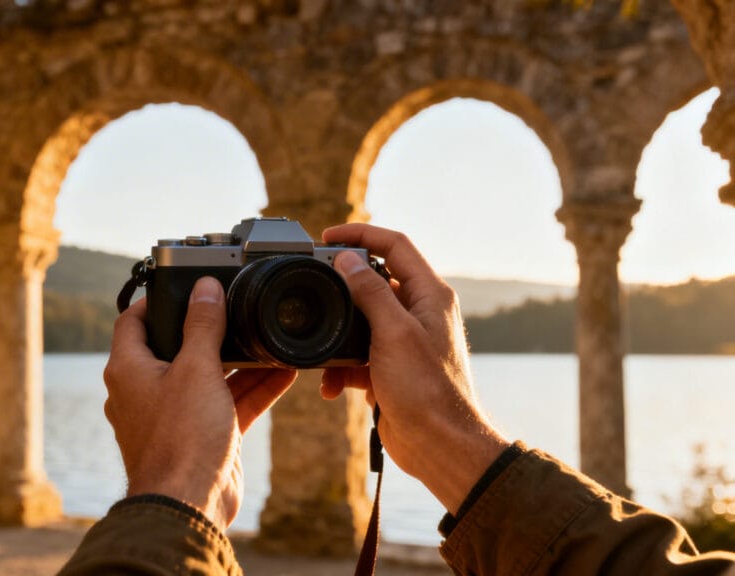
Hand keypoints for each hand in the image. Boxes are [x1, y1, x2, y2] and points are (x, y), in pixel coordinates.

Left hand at [103, 277, 296, 527]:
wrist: (190, 505)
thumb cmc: (181, 439)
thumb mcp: (197, 370)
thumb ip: (203, 327)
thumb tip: (206, 290)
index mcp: (129, 370)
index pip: (132, 321)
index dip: (156, 300)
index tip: (184, 286)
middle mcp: (145, 390)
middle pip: (177, 348)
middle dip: (211, 332)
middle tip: (237, 310)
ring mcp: (173, 415)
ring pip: (208, 377)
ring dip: (239, 361)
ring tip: (269, 338)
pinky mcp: (200, 435)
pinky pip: (226, 404)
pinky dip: (251, 390)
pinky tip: (282, 373)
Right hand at [320, 223, 508, 514]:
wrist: (440, 446)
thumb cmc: (428, 391)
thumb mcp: (394, 334)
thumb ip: (371, 292)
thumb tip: (348, 260)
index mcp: (429, 295)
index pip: (396, 246)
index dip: (362, 235)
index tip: (328, 237)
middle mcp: (419, 312)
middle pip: (375, 280)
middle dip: (342, 286)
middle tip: (315, 287)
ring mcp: (404, 340)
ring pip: (360, 320)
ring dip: (337, 334)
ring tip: (324, 353)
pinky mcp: (390, 367)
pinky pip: (358, 353)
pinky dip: (341, 365)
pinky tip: (333, 384)